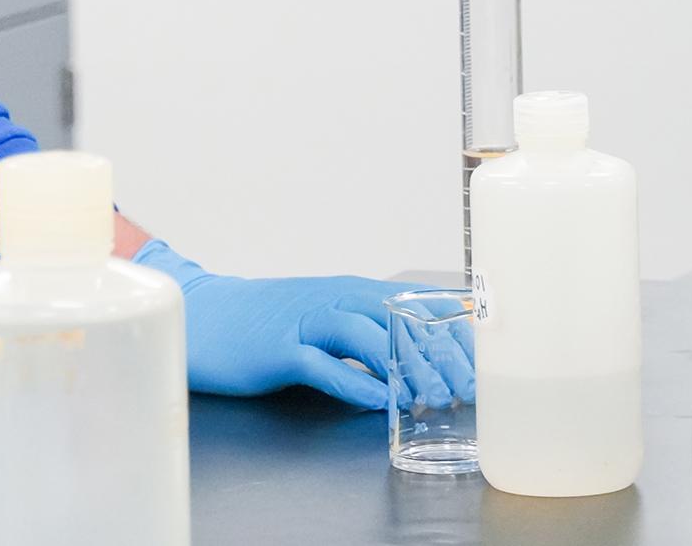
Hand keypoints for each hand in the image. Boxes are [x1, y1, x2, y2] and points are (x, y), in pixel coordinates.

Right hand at [135, 241, 464, 408]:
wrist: (206, 316)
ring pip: (364, 335)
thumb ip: (370, 328)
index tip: (485, 361)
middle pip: (397, 317)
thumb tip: (423, 353)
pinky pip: (322, 364)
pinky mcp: (277, 349)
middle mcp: (332, 298)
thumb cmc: (271, 321)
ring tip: (431, 399)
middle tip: (467, 389)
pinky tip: (378, 401)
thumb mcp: (327, 315)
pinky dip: (353, 381)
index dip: (452, 332)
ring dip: (402, 366)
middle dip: (438, 353)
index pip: (413, 304)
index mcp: (350, 290)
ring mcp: (304, 322)